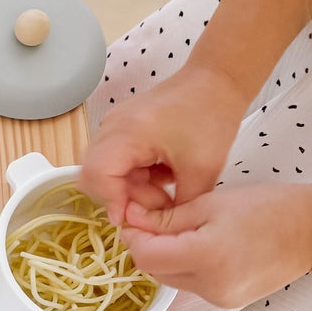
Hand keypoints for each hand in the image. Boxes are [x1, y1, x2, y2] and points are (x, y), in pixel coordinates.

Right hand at [80, 64, 246, 225]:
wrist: (217, 81)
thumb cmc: (211, 117)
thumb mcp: (201, 171)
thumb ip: (177, 206)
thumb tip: (159, 229)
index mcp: (127, 133)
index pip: (97, 175)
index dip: (112, 202)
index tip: (135, 218)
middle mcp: (111, 127)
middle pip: (94, 175)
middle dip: (123, 197)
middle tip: (158, 202)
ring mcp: (113, 126)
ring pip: (104, 171)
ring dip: (130, 187)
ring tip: (164, 187)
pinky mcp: (121, 128)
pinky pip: (115, 160)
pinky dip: (134, 175)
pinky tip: (162, 173)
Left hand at [121, 184, 311, 308]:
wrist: (310, 232)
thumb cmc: (267, 208)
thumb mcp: (210, 204)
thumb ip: (167, 218)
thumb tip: (131, 220)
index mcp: (206, 256)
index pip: (146, 255)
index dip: (133, 236)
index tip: (133, 217)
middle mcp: (209, 285)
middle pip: (154, 271)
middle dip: (147, 246)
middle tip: (153, 220)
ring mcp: (218, 298)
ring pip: (170, 280)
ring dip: (165, 258)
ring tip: (181, 232)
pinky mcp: (225, 302)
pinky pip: (190, 285)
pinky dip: (185, 267)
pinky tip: (200, 247)